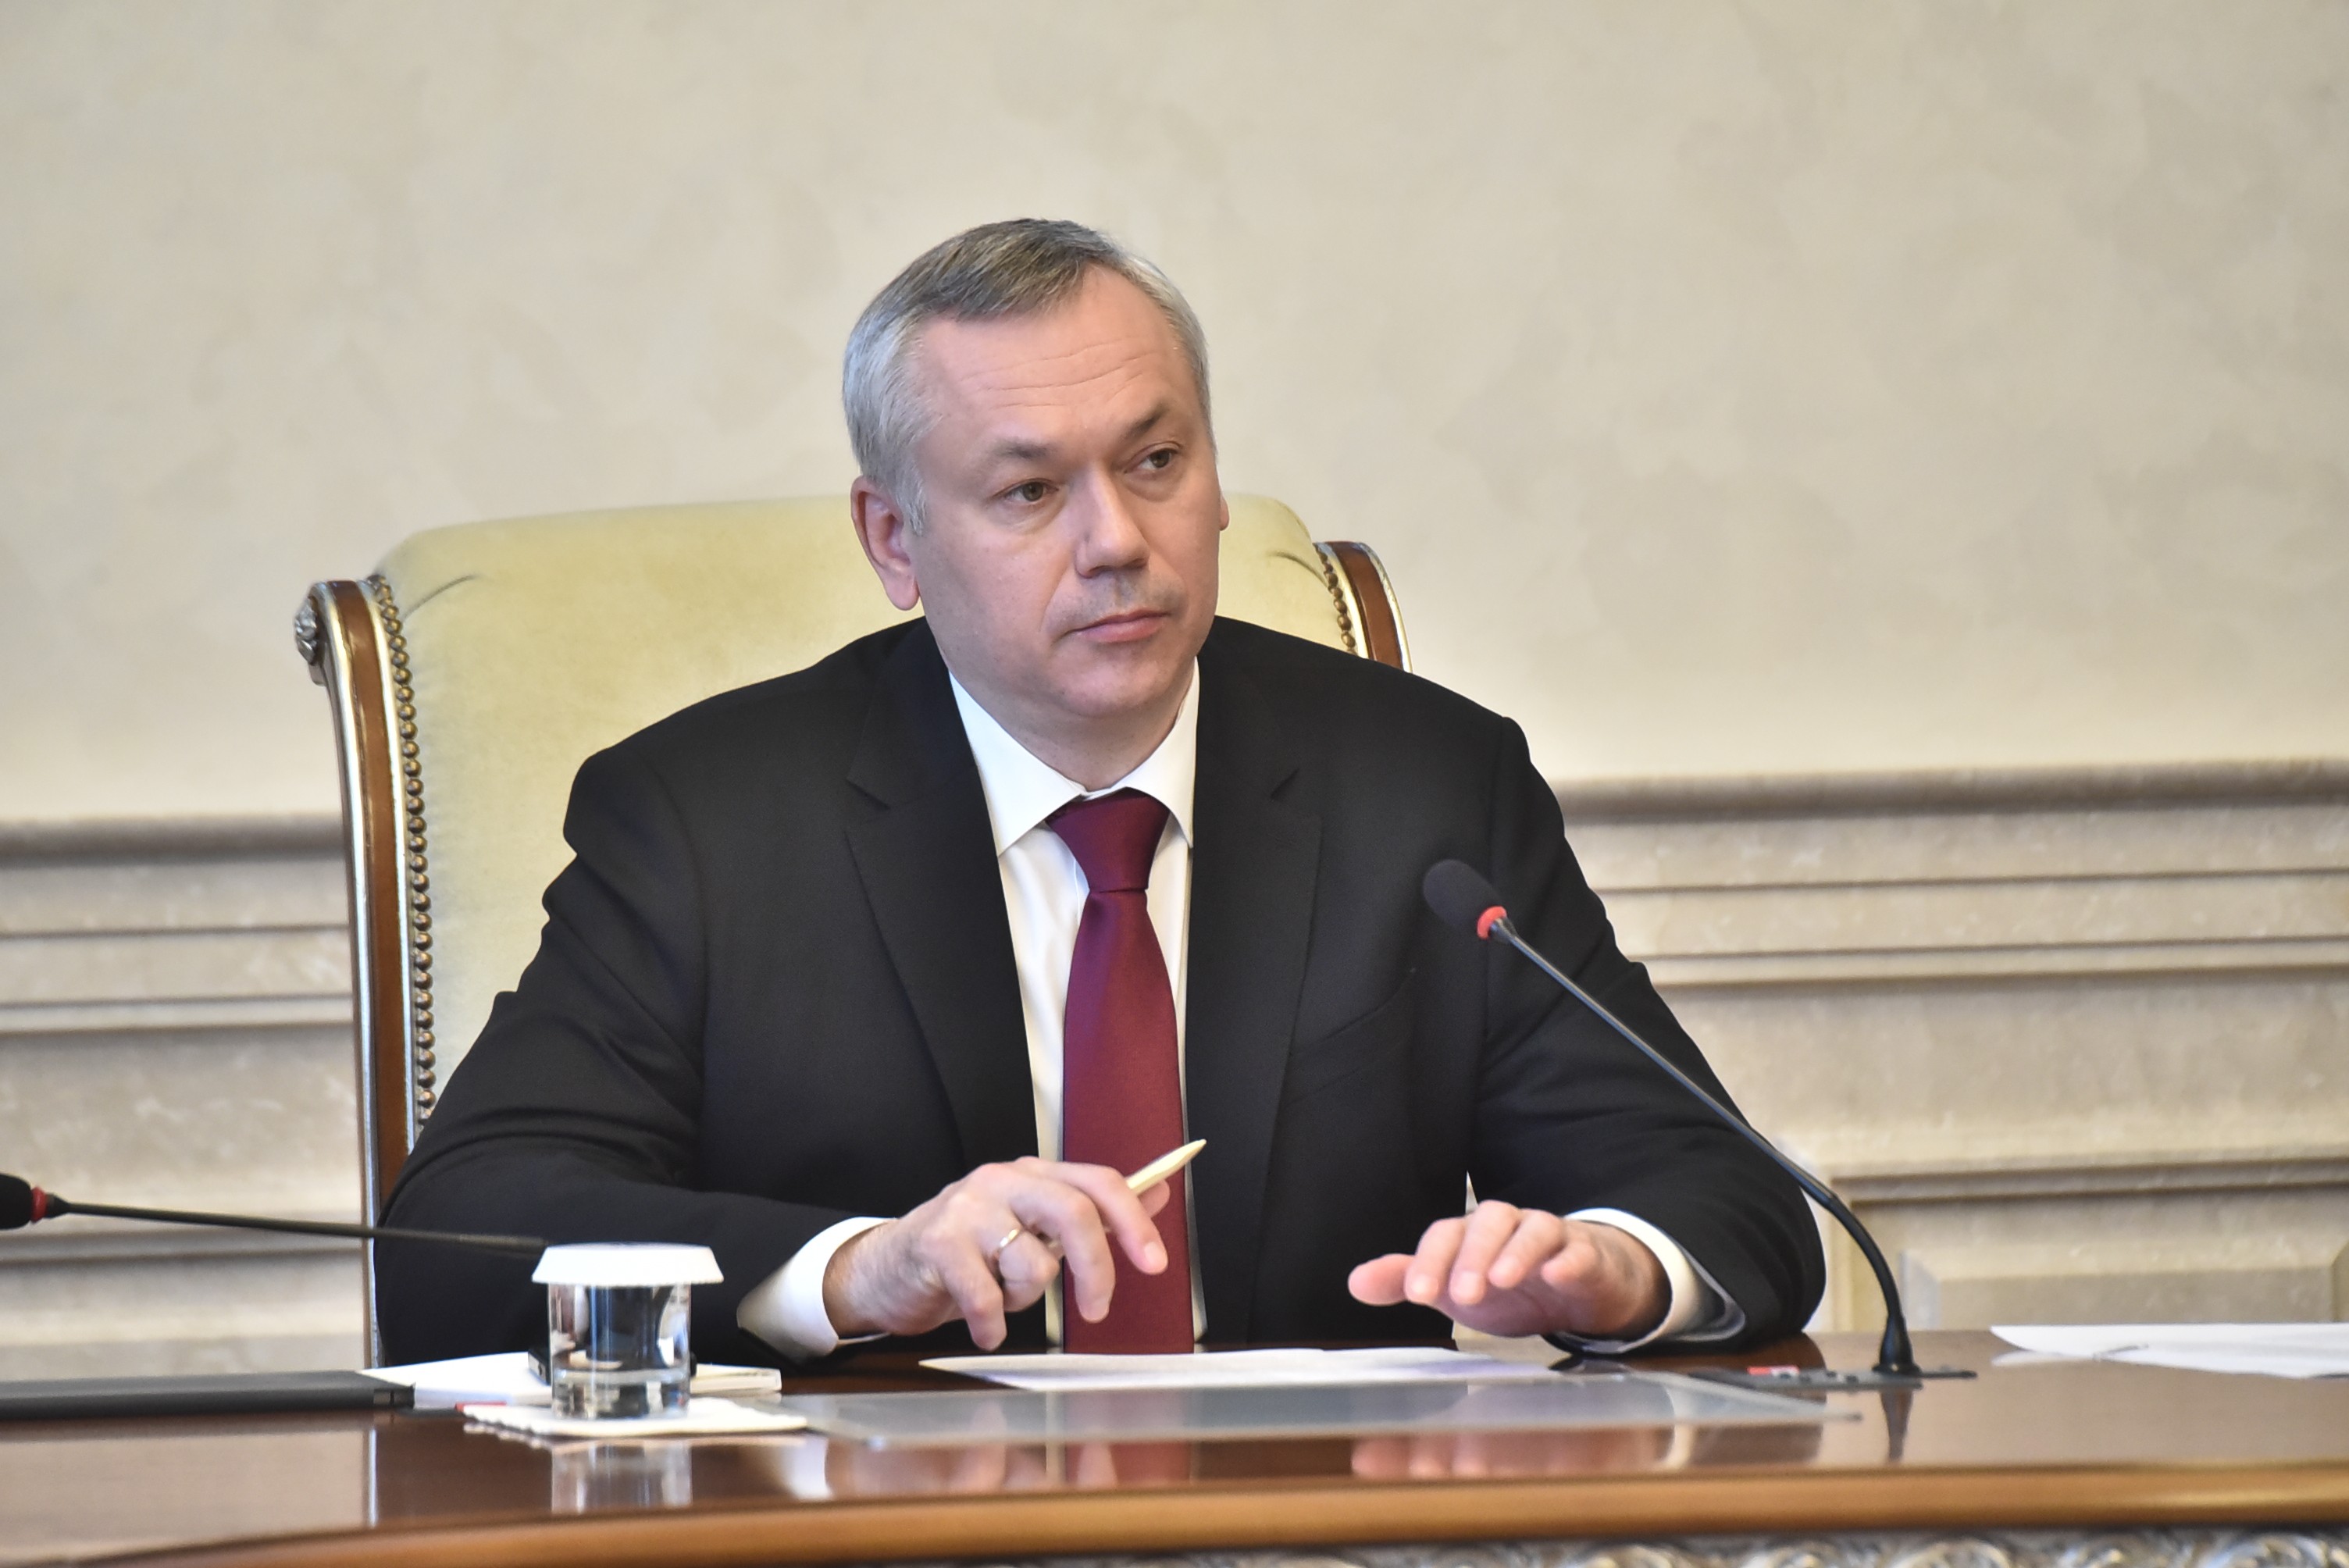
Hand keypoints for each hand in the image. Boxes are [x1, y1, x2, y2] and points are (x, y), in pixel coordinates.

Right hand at [822, 1156, 1172, 1348]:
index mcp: (1033, 1174)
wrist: (887, 1269)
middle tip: (1097, 1310)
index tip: (1154, 1264)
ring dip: (1028, 1298)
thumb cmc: (969, 1251)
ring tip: (1004, 1299)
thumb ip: (1091, 1214)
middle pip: (1072, 1212)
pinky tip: (985, 1329)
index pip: (1098, 1183)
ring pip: (1032, 1261)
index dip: (1133, 1222)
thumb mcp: (1033, 1228)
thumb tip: (1157, 1192)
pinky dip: (993, 1323)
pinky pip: (986, 1294)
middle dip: (1097, 1269)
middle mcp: (1003, 1181)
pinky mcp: (938, 1243)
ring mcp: (968, 1208)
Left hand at [1345, 1201, 1667, 1340]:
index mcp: (1471, 1235)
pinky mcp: (1587, 1255)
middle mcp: (1509, 1227)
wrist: (1578, 1288)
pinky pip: (1580, 1249)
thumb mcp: (1454, 1289)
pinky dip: (1570, 1259)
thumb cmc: (1509, 1284)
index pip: (1445, 1234)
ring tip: (1503, 1280)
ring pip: (1535, 1228)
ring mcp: (1551, 1237)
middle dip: (1472, 1257)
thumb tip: (1354, 1283)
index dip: (1429, 1261)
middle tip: (1462, 1294)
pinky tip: (1558, 1275)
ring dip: (1517, 1251)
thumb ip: (1408, 1281)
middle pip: (1488, 1222)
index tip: (1417, 1294)